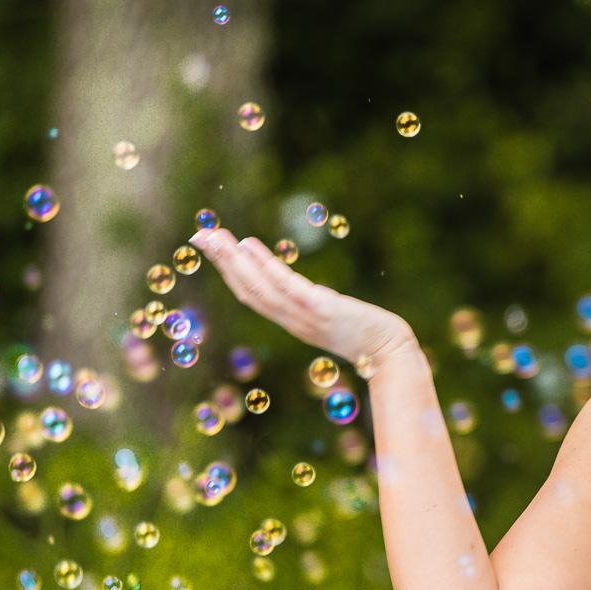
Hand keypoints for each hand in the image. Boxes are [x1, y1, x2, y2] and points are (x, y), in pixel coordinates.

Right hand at [186, 227, 416, 373]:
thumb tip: (304, 291)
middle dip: (222, 263)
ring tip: (214, 238)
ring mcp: (304, 317)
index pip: (252, 296)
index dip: (229, 273)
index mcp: (291, 322)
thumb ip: (315, 306)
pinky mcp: (321, 310)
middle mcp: (292, 321)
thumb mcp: (333, 318)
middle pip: (247, 290)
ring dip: (233, 263)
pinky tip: (249, 246)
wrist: (392, 354)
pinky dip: (265, 267)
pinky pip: (287, 287)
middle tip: (198, 235)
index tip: (211, 249)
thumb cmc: (367, 337)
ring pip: (259, 289)